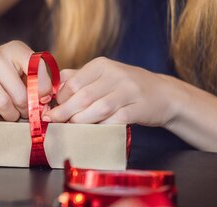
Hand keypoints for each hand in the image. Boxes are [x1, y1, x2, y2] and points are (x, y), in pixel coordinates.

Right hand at [0, 41, 51, 120]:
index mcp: (15, 49)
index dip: (43, 92)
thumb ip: (37, 81)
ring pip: (2, 104)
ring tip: (11, 114)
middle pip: (20, 94)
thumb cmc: (4, 70)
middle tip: (25, 111)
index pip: (37, 71)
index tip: (41, 100)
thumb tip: (45, 104)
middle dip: (26, 109)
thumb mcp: (22, 67)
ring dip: (10, 115)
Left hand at [43, 57, 183, 126]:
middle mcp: (115, 75)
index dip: (59, 98)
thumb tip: (52, 88)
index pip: (72, 82)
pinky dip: (101, 127)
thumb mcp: (102, 76)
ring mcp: (129, 91)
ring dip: (81, 121)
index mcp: (101, 65)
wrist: (164, 94)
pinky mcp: (139, 108)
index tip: (52, 109)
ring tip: (71, 128)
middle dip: (65, 112)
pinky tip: (93, 131)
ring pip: (97, 109)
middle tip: (54, 122)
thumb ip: (78, 79)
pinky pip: (115, 120)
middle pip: (82, 96)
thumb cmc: (126, 87)